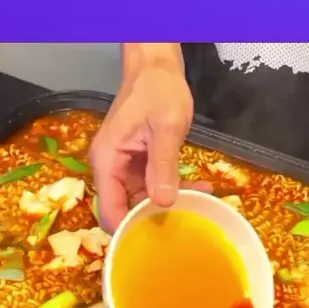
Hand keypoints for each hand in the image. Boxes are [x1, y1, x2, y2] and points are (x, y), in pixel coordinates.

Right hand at [90, 59, 210, 232]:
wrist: (157, 66)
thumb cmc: (157, 89)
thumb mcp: (166, 127)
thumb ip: (163, 165)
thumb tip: (163, 202)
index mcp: (107, 161)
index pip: (109, 210)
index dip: (128, 229)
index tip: (155, 242)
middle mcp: (110, 167)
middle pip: (124, 209)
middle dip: (153, 219)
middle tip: (185, 225)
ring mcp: (124, 166)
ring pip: (142, 199)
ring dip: (169, 203)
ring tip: (201, 203)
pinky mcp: (139, 163)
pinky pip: (153, 184)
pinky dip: (174, 187)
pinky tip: (200, 187)